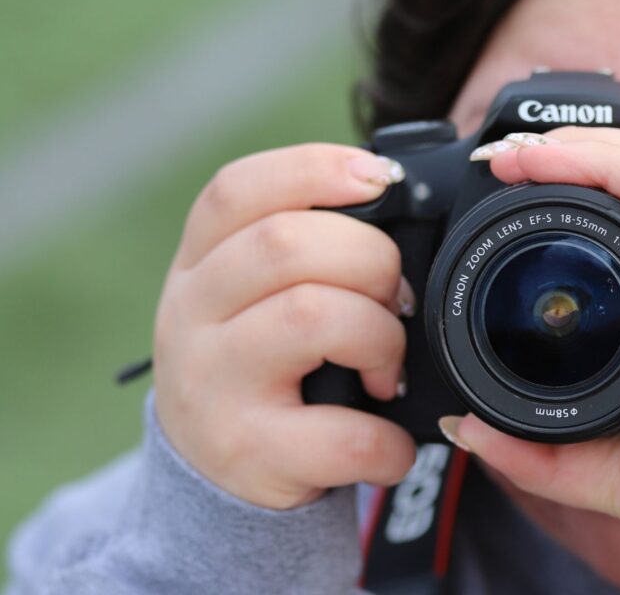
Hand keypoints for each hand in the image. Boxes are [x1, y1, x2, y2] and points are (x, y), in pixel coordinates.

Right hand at [154, 144, 415, 508]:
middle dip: (372, 261)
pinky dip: (389, 442)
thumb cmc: (259, 366)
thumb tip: (401, 204)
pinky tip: (390, 446)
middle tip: (394, 302)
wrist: (210, 476)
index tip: (382, 179)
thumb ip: (306, 248)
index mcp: (200, 264)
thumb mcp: (253, 297)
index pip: (236, 190)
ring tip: (387, 372)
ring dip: (381, 339)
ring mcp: (212, 385)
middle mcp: (191, 316)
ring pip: (311, 315)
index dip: (314, 169)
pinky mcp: (246, 452)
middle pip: (287, 244)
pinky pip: (343, 433)